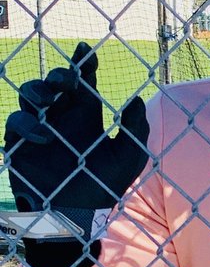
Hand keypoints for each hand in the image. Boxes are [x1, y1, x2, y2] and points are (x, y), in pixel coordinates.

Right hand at [4, 42, 148, 266]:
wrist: (77, 216)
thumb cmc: (105, 187)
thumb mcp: (129, 159)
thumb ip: (136, 131)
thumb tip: (136, 101)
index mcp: (86, 115)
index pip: (83, 82)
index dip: (83, 63)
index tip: (86, 50)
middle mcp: (61, 117)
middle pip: (53, 82)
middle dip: (58, 75)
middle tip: (67, 81)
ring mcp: (39, 128)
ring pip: (30, 94)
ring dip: (37, 91)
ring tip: (49, 101)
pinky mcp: (20, 144)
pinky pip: (15, 122)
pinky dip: (27, 124)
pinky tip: (44, 137)